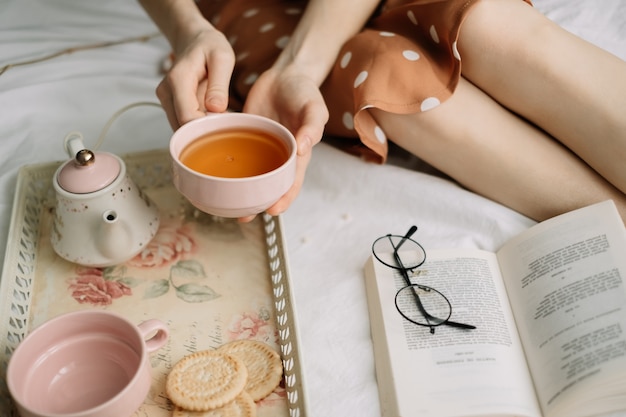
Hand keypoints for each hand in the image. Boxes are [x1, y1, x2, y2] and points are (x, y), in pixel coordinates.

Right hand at [156, 27, 235, 128]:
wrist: (195, 41)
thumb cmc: (211, 47)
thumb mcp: (222, 58)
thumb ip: (219, 85)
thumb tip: (215, 109)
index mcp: (179, 79)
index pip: (187, 117)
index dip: (206, 127)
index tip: (225, 124)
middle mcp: (167, 91)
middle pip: (182, 127)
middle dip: (204, 131)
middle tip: (225, 122)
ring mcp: (166, 99)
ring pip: (181, 128)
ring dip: (200, 129)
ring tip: (219, 116)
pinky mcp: (169, 105)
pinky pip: (182, 123)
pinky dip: (196, 126)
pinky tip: (210, 115)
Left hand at [239, 64, 328, 220]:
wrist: (285, 73)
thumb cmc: (305, 91)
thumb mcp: (314, 107)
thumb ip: (312, 126)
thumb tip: (302, 148)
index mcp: (298, 154)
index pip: (292, 183)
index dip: (284, 199)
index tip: (272, 210)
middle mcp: (279, 156)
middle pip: (269, 186)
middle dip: (257, 203)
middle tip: (243, 215)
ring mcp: (262, 148)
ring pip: (251, 175)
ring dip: (240, 190)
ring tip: (225, 203)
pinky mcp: (246, 137)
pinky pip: (237, 155)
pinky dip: (229, 166)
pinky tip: (216, 173)